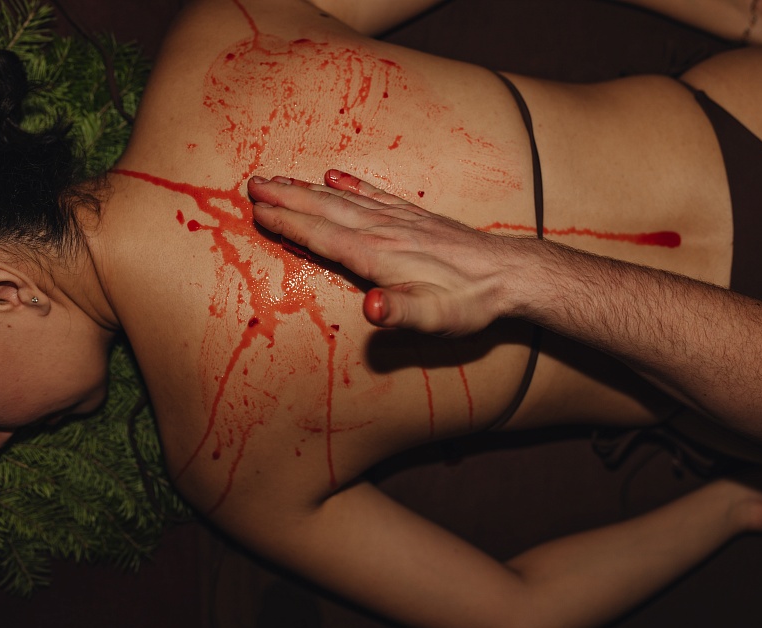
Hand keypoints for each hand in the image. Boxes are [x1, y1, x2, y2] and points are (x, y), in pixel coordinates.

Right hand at [249, 170, 531, 335]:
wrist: (508, 274)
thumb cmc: (469, 301)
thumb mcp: (435, 317)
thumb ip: (400, 312)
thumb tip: (369, 308)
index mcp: (379, 256)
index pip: (323, 235)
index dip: (288, 224)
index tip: (258, 210)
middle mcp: (385, 231)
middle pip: (325, 209)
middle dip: (287, 198)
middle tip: (253, 184)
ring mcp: (400, 221)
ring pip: (344, 199)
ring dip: (308, 189)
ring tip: (280, 179)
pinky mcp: (416, 218)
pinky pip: (375, 195)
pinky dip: (351, 184)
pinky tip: (335, 177)